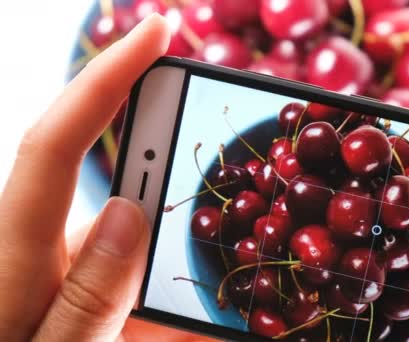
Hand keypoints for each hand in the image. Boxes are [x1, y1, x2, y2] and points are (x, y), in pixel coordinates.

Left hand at [0, 14, 204, 340]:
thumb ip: (87, 297)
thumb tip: (128, 212)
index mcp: (15, 253)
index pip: (61, 142)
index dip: (108, 78)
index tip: (156, 30)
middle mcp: (37, 245)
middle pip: (102, 171)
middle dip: (159, 145)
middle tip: (207, 145)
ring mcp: (61, 266)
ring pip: (129, 229)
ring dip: (176, 233)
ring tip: (208, 273)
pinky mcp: (80, 286)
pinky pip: (129, 267)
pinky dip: (168, 278)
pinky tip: (201, 306)